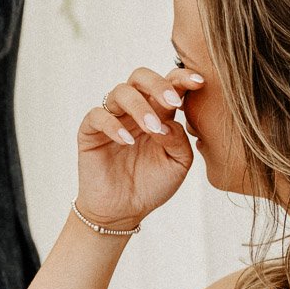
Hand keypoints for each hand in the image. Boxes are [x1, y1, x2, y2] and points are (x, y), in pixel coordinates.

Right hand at [76, 67, 200, 230]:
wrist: (123, 212)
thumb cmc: (152, 185)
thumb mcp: (178, 164)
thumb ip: (179, 139)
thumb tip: (168, 122)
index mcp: (158, 112)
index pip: (169, 84)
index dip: (183, 78)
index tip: (199, 82)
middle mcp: (134, 109)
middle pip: (141, 77)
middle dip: (159, 84)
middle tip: (173, 102)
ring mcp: (112, 117)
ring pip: (121, 92)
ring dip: (140, 107)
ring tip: (152, 129)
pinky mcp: (90, 131)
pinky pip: (98, 115)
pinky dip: (113, 125)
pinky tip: (127, 141)